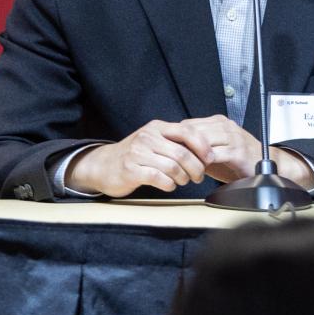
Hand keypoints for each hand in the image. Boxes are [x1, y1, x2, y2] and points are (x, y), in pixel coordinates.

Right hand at [64, 120, 209, 195]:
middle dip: (196, 168)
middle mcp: (147, 137)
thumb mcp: (155, 141)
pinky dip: (169, 185)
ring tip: (183, 181)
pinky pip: (159, 178)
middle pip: (182, 153)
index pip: (187, 132)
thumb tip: (208, 150)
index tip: (210, 159)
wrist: (103, 165)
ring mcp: (137, 153)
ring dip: (183, 178)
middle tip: (199, 177)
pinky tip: (169, 186)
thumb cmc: (136, 155)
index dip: (203, 146)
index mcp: (157, 128)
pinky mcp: (130, 170)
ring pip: (173, 167)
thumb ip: (176, 142)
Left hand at [170, 115, 263, 182]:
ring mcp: (233, 138)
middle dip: (182, 147)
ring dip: (193, 156)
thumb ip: (197, 146)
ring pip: (203, 142)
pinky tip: (200, 170)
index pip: (189, 124)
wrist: (266, 164)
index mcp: (219, 122)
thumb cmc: (239, 158)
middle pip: (194, 131)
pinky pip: (214, 155)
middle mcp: (226, 126)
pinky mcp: (238, 152)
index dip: (177, 137)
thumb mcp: (215, 148)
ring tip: (186, 166)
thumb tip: (173, 148)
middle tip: (174, 160)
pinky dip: (204, 163)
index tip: (170, 150)